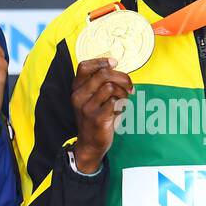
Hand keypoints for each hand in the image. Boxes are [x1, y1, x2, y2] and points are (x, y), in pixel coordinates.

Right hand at [70, 57, 132, 173]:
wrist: (90, 144)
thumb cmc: (95, 117)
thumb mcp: (92, 98)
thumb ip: (99, 83)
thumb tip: (115, 67)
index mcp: (76, 88)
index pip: (84, 66)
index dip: (101, 61)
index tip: (115, 63)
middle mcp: (78, 96)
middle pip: (103, 74)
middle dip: (122, 77)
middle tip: (130, 85)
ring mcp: (86, 108)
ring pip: (110, 87)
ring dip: (123, 91)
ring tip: (125, 99)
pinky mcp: (97, 118)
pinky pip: (114, 102)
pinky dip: (122, 103)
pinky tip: (121, 109)